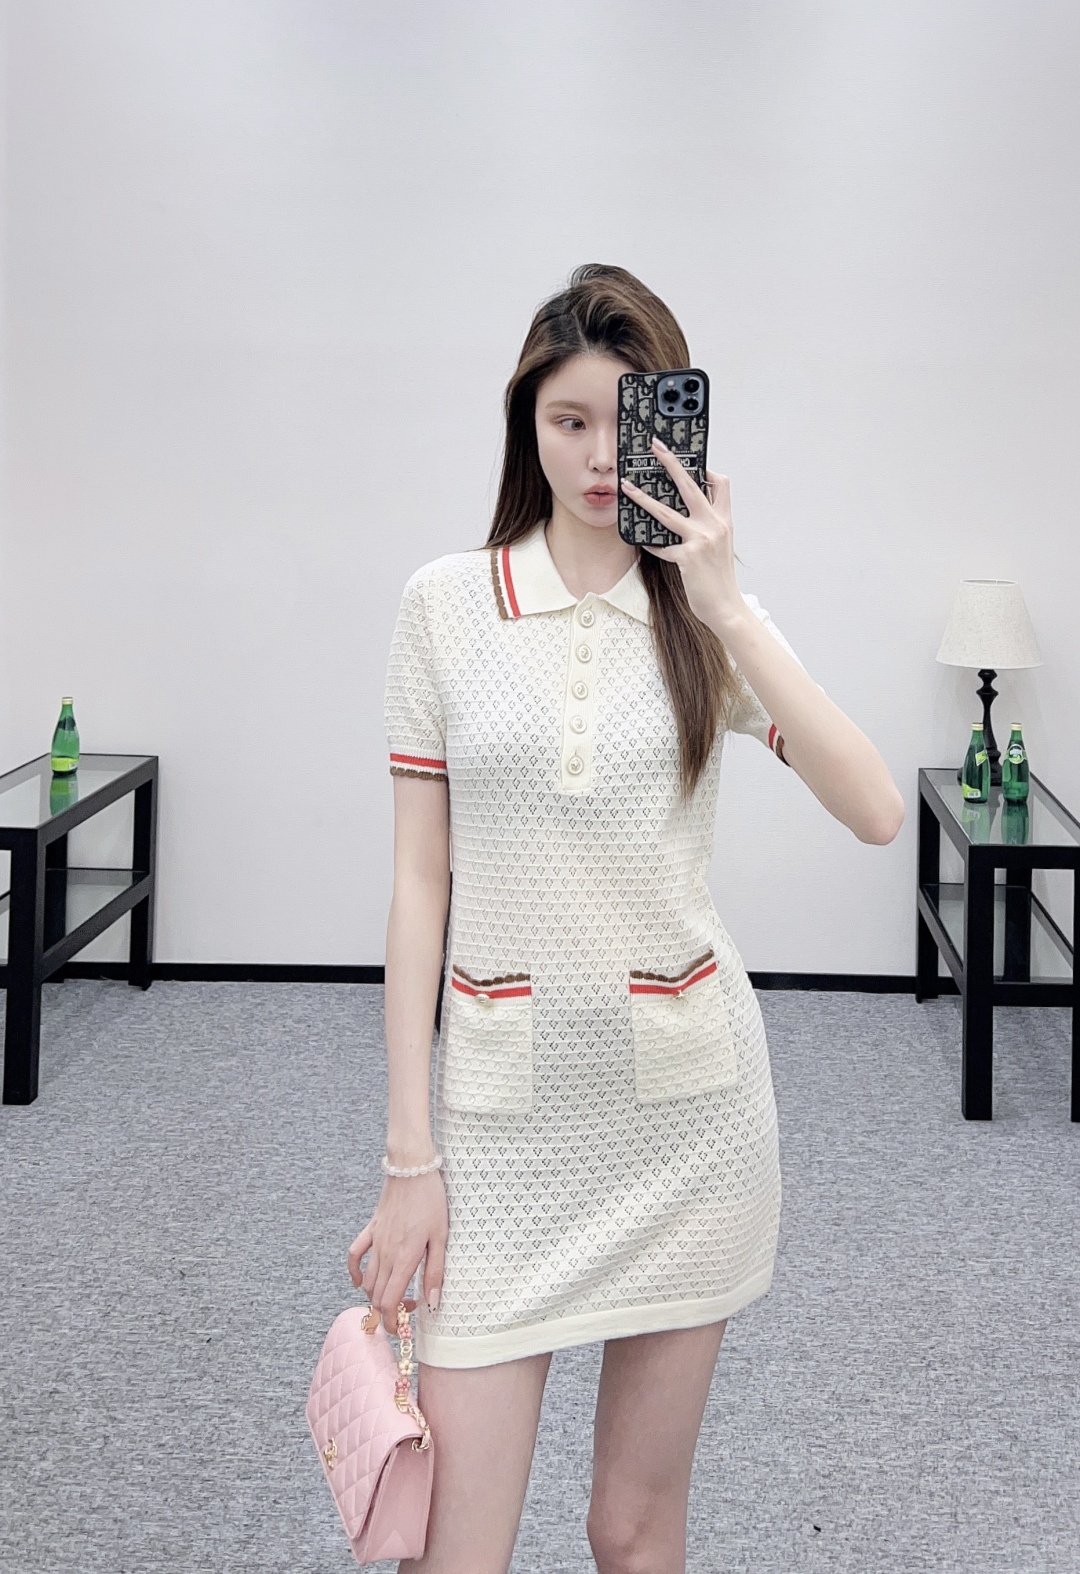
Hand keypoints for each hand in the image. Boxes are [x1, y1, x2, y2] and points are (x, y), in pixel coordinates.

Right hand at [348, 1171, 448, 1320]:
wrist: (412, 1168)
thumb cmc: (431, 1200)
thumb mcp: (441, 1237)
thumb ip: (435, 1272)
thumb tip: (432, 1303)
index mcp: (404, 1258)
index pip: (388, 1303)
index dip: (392, 1321)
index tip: (404, 1324)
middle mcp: (386, 1253)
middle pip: (376, 1296)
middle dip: (386, 1312)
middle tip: (406, 1309)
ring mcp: (376, 1241)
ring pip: (367, 1280)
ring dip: (375, 1296)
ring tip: (393, 1296)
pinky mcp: (372, 1228)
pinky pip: (355, 1253)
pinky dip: (355, 1271)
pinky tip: (360, 1280)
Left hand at [620, 439, 747, 633]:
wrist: (726, 606)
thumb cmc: (720, 579)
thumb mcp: (721, 546)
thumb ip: (708, 527)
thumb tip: (687, 514)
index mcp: (724, 520)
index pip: (720, 483)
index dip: (706, 469)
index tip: (691, 462)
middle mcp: (714, 525)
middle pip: (690, 484)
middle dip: (671, 462)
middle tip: (656, 447)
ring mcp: (701, 539)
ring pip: (666, 511)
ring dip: (642, 498)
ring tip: (626, 487)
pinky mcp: (688, 556)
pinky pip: (662, 545)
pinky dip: (652, 544)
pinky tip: (644, 543)